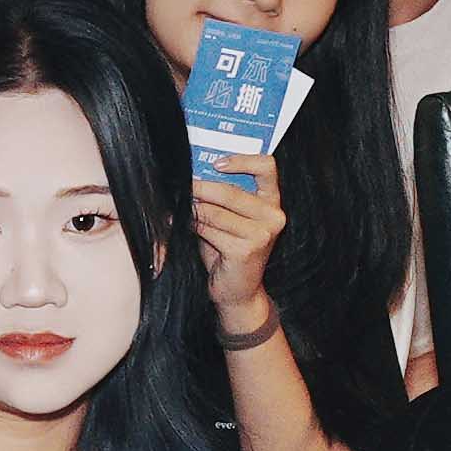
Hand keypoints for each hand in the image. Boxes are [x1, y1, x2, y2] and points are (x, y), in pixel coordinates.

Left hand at [189, 157, 287, 323]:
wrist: (238, 291)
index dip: (241, 160)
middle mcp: (273, 215)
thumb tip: (193, 172)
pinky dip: (192, 226)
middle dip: (200, 188)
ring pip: (216, 212)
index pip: (266, 166)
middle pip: (231, 191)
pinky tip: (182, 226)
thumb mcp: (230, 218)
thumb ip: (222, 196)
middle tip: (180, 186)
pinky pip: (210, 230)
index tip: (217, 164)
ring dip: (192, 210)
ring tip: (177, 207)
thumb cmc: (230, 250)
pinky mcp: (246, 250)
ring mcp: (262, 234)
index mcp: (272, 201)